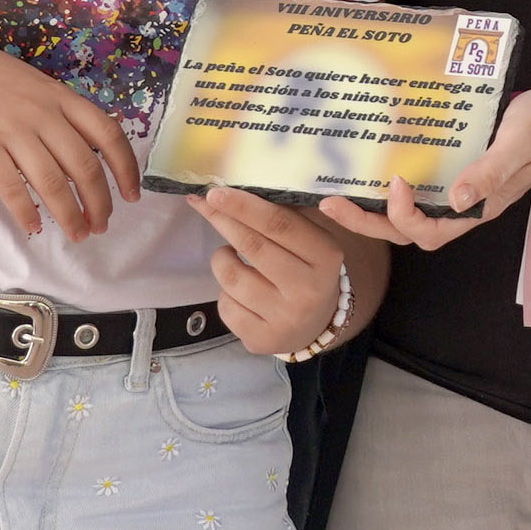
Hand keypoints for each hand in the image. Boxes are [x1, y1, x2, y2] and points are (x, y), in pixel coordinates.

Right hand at [0, 25, 141, 238]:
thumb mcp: (34, 85)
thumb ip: (60, 114)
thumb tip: (88, 155)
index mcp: (60, 97)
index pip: (108, 134)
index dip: (126, 168)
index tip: (132, 195)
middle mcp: (41, 113)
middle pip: (84, 166)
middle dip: (99, 202)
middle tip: (101, 225)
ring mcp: (11, 129)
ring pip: (52, 181)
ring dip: (69, 214)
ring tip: (77, 233)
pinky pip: (10, 187)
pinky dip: (25, 212)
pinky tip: (33, 227)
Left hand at [191, 187, 350, 354]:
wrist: (317, 324)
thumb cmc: (307, 269)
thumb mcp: (312, 241)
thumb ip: (284, 216)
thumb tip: (234, 189)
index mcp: (325, 257)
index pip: (279, 224)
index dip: (244, 206)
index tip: (216, 193)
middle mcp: (308, 290)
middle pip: (252, 246)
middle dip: (224, 221)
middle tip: (205, 204)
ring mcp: (284, 319)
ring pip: (231, 278)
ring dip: (221, 259)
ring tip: (230, 256)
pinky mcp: (261, 340)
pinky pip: (225, 306)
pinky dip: (224, 292)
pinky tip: (240, 290)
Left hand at [319, 88, 530, 250]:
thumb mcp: (519, 145)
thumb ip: (491, 171)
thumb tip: (459, 200)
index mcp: (477, 208)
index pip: (430, 232)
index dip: (405, 216)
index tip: (395, 182)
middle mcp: (459, 205)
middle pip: (405, 230)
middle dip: (366, 222)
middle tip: (330, 203)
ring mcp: (452, 189)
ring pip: (402, 212)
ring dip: (367, 208)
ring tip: (332, 192)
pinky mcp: (447, 169)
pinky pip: (411, 185)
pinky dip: (382, 183)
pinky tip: (362, 166)